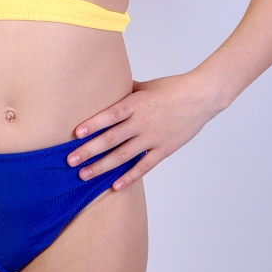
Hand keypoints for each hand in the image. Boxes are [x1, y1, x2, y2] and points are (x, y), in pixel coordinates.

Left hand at [67, 73, 220, 190]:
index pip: (110, 115)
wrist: (202, 97)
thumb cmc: (173, 88)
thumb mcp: (146, 85)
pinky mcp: (164, 149)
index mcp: (136, 104)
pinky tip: (114, 186)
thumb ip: (125, 91)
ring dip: (101, 167)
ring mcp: (153, 137)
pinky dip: (129, 177)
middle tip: (70, 161)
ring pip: (123, 156)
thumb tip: (107, 88)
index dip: (92, 124)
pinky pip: (143, 166)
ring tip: (83, 175)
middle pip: (111, 139)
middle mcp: (142, 122)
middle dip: (88, 151)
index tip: (75, 134)